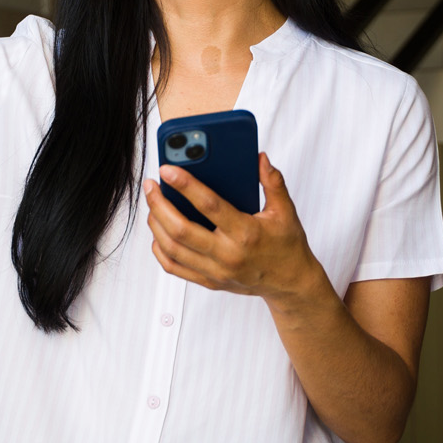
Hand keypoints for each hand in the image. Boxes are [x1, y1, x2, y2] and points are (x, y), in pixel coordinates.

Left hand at [142, 152, 332, 310]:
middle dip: (159, 204)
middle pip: (181, 230)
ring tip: (153, 204)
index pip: (209, 206)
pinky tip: (158, 231)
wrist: (291, 284)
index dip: (185, 185)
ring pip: (172, 248)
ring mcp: (216, 270)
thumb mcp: (286, 212)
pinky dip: (160, 248)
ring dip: (156, 224)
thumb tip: (259, 158)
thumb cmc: (287, 246)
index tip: (168, 170)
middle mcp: (228, 254)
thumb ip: (273, 182)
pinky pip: (174, 267)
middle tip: (151, 186)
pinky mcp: (209, 281)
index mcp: (246, 233)